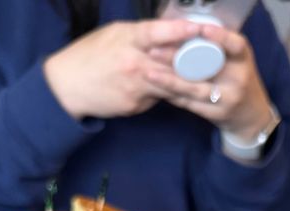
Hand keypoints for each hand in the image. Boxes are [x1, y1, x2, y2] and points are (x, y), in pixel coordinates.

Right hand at [43, 19, 200, 120]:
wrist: (68, 86)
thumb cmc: (91, 55)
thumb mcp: (114, 35)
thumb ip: (141, 36)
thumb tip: (166, 35)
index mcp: (128, 39)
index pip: (158, 32)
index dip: (180, 30)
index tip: (201, 28)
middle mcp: (134, 62)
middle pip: (171, 65)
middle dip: (197, 67)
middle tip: (220, 68)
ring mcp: (135, 86)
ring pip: (169, 87)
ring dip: (193, 90)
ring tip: (214, 92)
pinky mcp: (134, 104)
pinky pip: (156, 99)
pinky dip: (167, 96)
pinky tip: (180, 98)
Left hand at [144, 23, 274, 141]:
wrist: (250, 117)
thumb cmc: (238, 79)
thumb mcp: (237, 59)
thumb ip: (217, 46)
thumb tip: (183, 28)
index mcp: (243, 58)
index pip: (235, 44)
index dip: (219, 37)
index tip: (201, 29)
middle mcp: (237, 78)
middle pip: (207, 66)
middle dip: (178, 58)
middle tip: (154, 50)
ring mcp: (227, 99)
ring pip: (194, 88)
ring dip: (169, 81)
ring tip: (149, 73)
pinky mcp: (215, 114)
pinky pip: (190, 104)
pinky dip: (172, 95)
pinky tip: (156, 90)